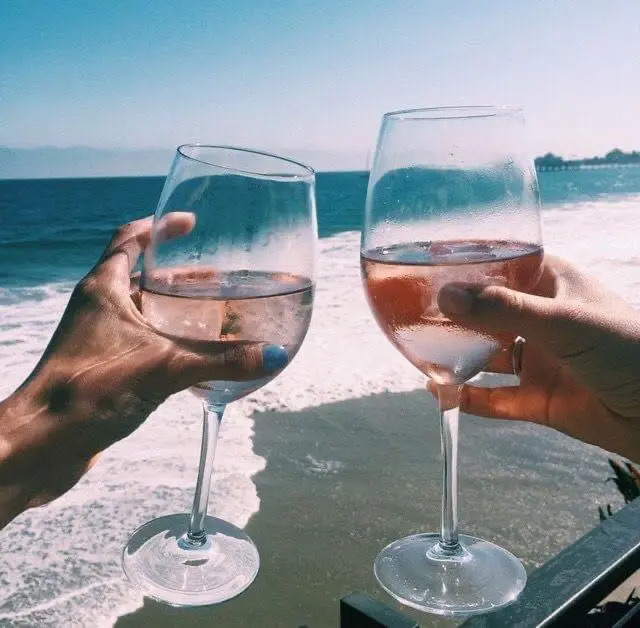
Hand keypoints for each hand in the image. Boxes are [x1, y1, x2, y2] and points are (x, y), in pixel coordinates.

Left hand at [0, 215, 286, 523]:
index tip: (190, 222)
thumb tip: (272, 354)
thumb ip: (221, 360)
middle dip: (181, 274)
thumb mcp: (164, 368)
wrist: (42, 446)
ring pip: (143, 311)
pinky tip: (195, 355)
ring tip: (214, 313)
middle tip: (219, 276)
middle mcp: (99, 307)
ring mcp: (98, 337)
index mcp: (104, 289)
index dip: (160, 226)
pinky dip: (169, 339)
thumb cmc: (88, 393)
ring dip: (176, 308)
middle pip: (143, 276)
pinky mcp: (104, 366)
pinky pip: (143, 341)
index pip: (130, 239)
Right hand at [434, 256, 639, 460]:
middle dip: (454, 314)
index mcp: (551, 286)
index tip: (425, 264)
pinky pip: (496, 398)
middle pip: (487, 313)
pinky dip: (469, 398)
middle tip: (411, 311)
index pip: (500, 266)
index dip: (466, 265)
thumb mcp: (563, 321)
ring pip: (487, 356)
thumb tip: (445, 296)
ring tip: (418, 351)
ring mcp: (540, 360)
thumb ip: (503, 310)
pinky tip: (440, 393)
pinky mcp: (540, 399)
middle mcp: (540, 320)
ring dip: (457, 356)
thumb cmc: (627, 348)